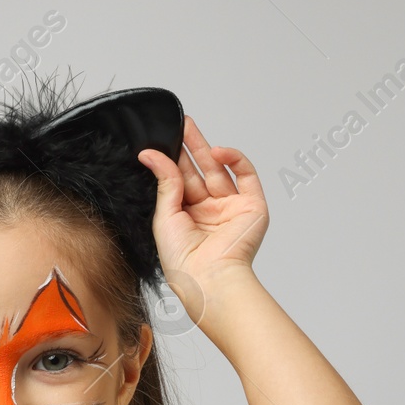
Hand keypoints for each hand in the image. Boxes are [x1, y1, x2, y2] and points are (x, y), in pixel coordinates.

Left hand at [138, 115, 267, 295]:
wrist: (209, 279)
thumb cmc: (183, 262)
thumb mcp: (165, 217)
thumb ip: (165, 183)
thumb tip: (151, 155)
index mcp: (188, 218)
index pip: (180, 182)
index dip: (171, 161)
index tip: (159, 142)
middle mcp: (210, 212)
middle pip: (199, 172)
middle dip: (188, 148)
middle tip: (179, 125)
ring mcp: (231, 208)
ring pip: (219, 170)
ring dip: (205, 148)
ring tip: (189, 128)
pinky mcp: (252, 206)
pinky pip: (245, 175)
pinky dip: (233, 159)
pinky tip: (216, 152)